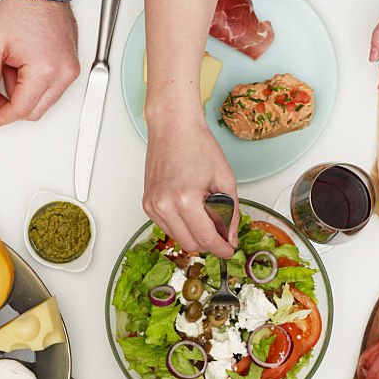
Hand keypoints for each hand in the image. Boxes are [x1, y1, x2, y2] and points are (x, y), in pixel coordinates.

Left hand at [0, 0, 79, 126]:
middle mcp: (62, 74)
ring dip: (22, 96)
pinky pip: (51, 92)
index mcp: (44, 70)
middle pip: (33, 113)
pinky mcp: (71, 69)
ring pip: (42, 104)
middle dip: (9, 108)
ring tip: (10, 69)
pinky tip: (22, 69)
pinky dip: (33, 88)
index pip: (20, 110)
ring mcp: (70, 72)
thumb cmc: (20, 10)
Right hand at [143, 114, 237, 255]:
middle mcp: (164, 205)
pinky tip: (190, 208)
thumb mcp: (225, 179)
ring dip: (195, 234)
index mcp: (185, 199)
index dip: (221, 248)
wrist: (173, 128)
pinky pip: (168, 227)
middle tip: (221, 234)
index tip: (228, 250)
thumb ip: (230, 212)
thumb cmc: (197, 145)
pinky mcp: (147, 205)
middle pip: (190, 244)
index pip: (206, 238)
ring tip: (205, 214)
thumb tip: (230, 238)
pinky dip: (182, 225)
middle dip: (209, 243)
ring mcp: (152, 206)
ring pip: (178, 238)